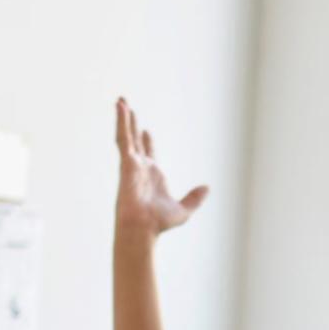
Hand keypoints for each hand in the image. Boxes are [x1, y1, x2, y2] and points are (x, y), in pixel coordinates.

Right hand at [114, 97, 207, 237]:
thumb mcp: (183, 210)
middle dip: (131, 125)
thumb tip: (207, 188)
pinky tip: (121, 108)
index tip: (146, 131)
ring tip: (121, 101)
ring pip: (126, 136)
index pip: (148, 153)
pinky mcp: (125, 163)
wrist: (143, 228)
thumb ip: (194, 198)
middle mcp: (140, 168)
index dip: (147, 141)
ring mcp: (131, 164)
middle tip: (127, 108)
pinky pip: (122, 139)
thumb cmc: (158, 223)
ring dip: (124, 119)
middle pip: (134, 141)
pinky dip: (121, 123)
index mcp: (152, 176)